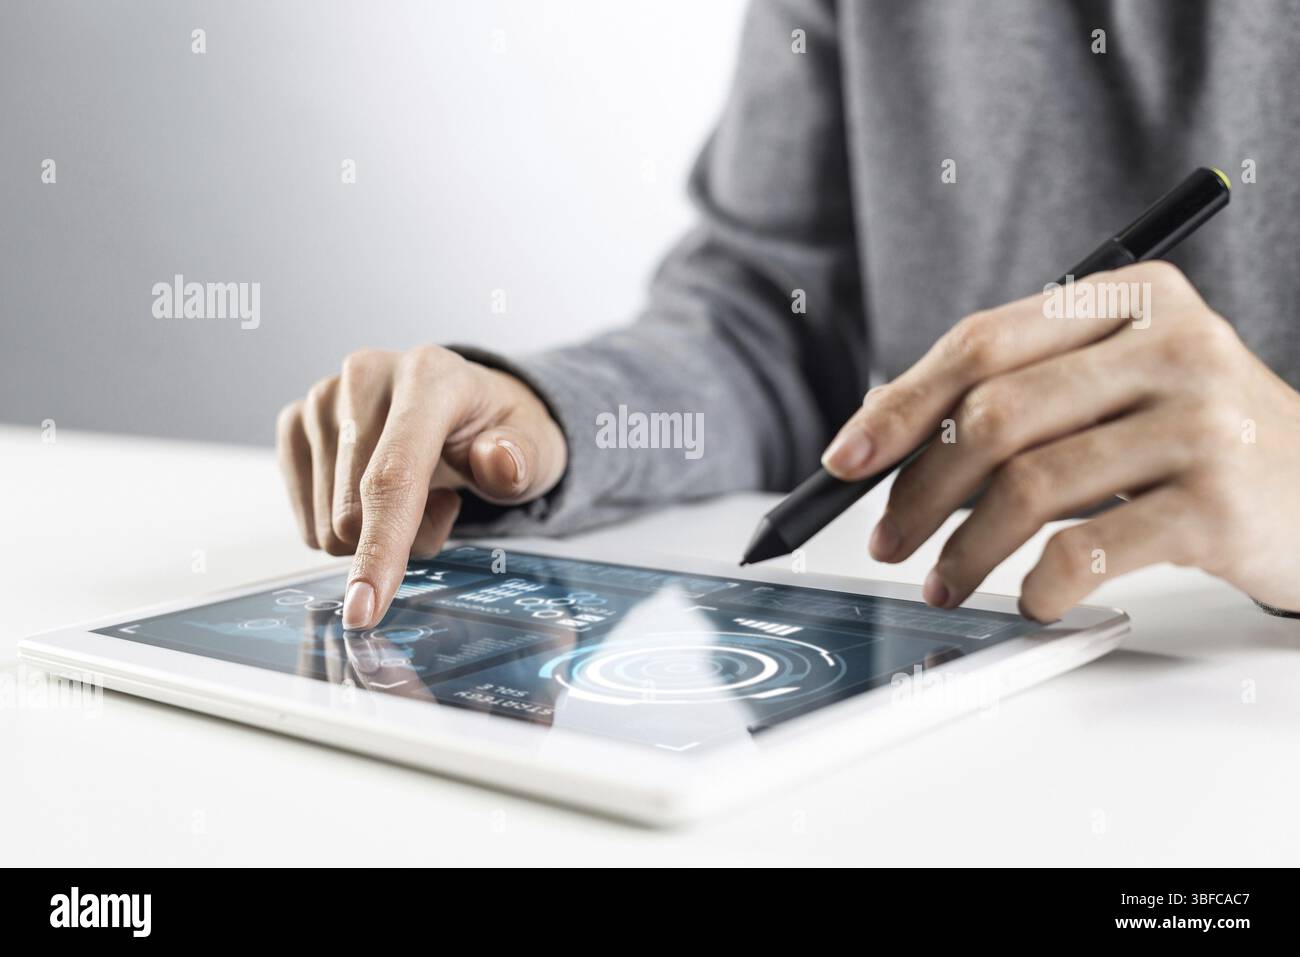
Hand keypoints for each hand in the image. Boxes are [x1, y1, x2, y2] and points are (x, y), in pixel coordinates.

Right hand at [277, 346, 566, 629]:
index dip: (381, 547)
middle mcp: (366, 376)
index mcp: (429, 376)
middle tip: (443, 506)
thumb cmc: (499, 432)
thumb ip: (524, 459)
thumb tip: (497, 461)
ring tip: (416, 490)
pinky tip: (376, 488)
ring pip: (326, 525)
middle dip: (402, 540)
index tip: (366, 607)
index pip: (392, 477)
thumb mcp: (537, 448)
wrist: (468, 405)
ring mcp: (322, 397)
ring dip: (376, 534)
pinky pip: (307, 520)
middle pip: (353, 514)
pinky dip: (347, 526)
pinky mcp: (295, 423)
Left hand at [821, 261, 1299, 619]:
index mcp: (1130, 298)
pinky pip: (1089, 548)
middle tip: (887, 540)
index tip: (846, 460)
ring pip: (1030, 485)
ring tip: (945, 582)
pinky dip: (1040, 584)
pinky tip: (1031, 598)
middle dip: (918, 490)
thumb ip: (1017, 392)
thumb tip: (882, 428)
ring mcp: (1201, 421)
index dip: (900, 404)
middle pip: (994, 415)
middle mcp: (1171, 344)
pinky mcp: (1220, 502)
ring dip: (966, 549)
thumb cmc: (1196, 440)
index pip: (981, 343)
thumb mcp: (1115, 388)